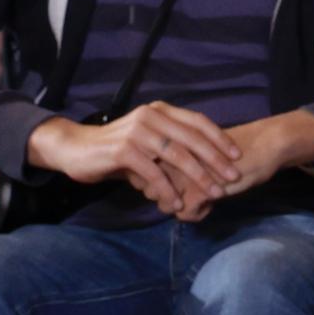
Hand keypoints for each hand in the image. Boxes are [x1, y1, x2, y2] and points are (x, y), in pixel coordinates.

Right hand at [32, 104, 278, 215]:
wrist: (77, 149)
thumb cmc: (117, 149)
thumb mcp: (148, 143)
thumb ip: (173, 147)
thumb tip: (205, 164)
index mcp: (160, 111)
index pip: (198, 121)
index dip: (220, 139)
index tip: (237, 156)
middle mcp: (150, 116)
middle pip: (192, 138)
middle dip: (216, 160)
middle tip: (233, 178)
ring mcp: (137, 131)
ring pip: (177, 155)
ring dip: (198, 176)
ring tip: (214, 193)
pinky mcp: (124, 150)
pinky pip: (153, 172)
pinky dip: (168, 189)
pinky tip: (177, 203)